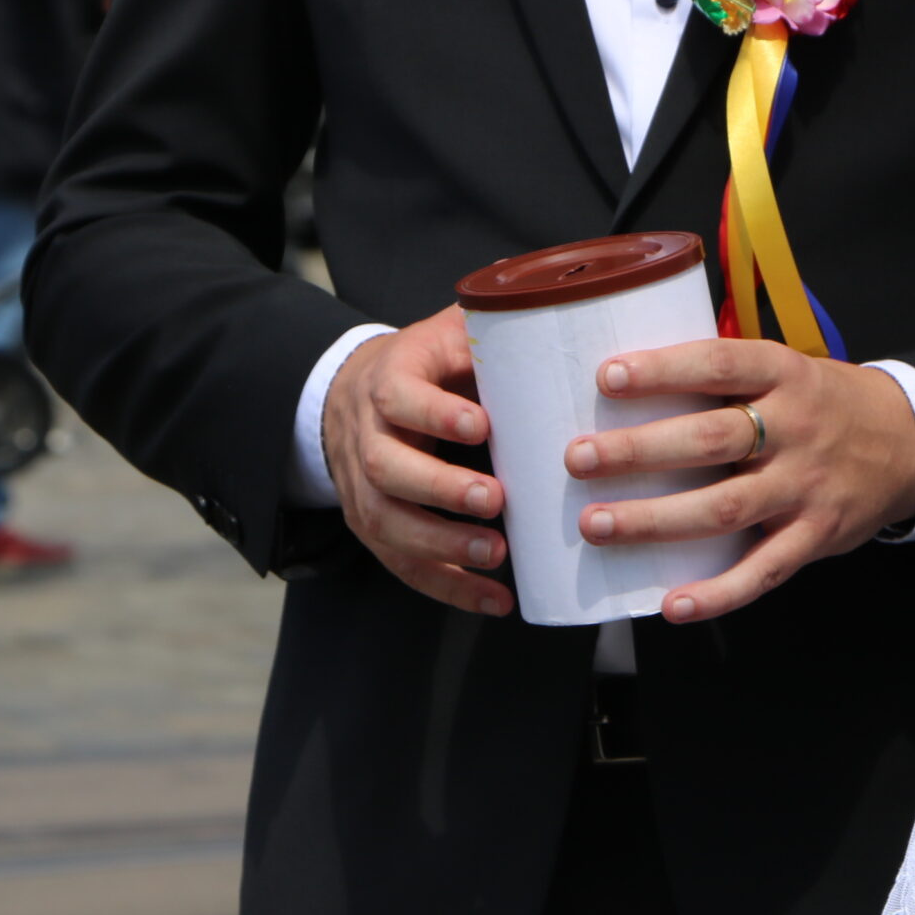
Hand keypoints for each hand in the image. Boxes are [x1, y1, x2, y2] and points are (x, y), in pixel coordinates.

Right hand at [320, 305, 512, 617]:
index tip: (482, 426)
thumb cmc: (426, 363)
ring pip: (386, 523)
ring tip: (495, 556)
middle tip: (494, 499)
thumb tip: (562, 315)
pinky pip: (402, 564)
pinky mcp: (373, 525)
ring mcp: (362, 487)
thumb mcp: (449, 332)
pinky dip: (448, 588)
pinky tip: (495, 600)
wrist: (353, 391)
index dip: (435, 414)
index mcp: (388, 379)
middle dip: (439, 489)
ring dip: (441, 546)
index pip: (398, 397)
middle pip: (385, 468)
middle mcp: (366, 434)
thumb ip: (494, 331)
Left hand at [562, 339, 914, 622]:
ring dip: (656, 521)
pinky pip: (763, 571)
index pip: (719, 364)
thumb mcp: (789, 368)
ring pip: (724, 508)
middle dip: (639, 451)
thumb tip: (630, 381)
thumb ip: (727, 377)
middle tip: (578, 459)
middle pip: (710, 441)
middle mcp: (795, 429)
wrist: (911, 442)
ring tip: (596, 526)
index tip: (608, 378)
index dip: (664, 370)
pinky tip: (672, 605)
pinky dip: (718, 593)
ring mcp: (806, 486)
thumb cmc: (824, 403)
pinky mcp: (815, 535)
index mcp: (784, 374)